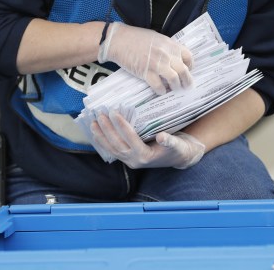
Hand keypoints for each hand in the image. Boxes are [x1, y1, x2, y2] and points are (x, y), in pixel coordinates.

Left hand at [90, 111, 205, 168]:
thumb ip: (169, 141)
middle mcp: (135, 160)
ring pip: (112, 149)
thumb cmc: (179, 148)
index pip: (130, 139)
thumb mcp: (177, 144)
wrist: (180, 157)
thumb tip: (162, 137)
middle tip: (100, 115)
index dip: (121, 126)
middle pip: (117, 144)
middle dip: (107, 130)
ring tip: (93, 123)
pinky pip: (113, 150)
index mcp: (146, 156)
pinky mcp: (128, 158)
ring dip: (101, 136)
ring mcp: (130, 160)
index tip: (113, 113)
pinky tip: (97, 133)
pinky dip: (104, 141)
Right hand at [98, 22, 193, 94]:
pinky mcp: (146, 72)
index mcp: (170, 44)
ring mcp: (157, 64)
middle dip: (187, 81)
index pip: (188, 57)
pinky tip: (160, 91)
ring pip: (174, 79)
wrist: (118, 39)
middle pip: (184, 71)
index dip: (190, 66)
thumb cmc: (136, 38)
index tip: (187, 71)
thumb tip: (174, 60)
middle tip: (185, 87)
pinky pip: (158, 86)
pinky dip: (161, 91)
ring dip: (175, 87)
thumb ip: (167, 48)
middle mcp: (166, 54)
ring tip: (173, 89)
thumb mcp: (157, 38)